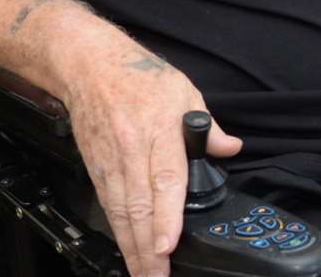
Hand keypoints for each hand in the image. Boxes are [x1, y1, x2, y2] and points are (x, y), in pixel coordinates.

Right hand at [61, 41, 242, 276]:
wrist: (89, 65)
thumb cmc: (139, 75)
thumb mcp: (183, 90)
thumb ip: (208, 125)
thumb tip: (231, 147)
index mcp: (158, 128)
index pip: (164, 179)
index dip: (165, 217)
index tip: (166, 245)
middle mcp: (131, 149)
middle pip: (138, 207)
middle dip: (147, 248)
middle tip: (157, 276)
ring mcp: (110, 161)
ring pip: (119, 213)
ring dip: (131, 248)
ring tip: (143, 274)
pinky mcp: (95, 168)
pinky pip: (107, 205)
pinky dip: (117, 232)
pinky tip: (126, 250)